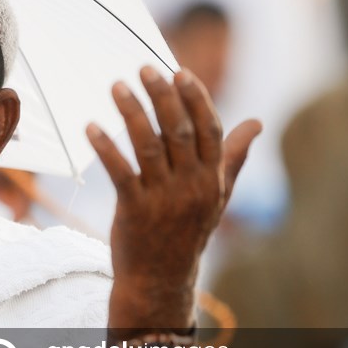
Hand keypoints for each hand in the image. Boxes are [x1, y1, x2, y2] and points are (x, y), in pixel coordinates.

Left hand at [87, 67, 260, 327]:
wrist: (160, 279)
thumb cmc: (188, 232)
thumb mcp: (217, 196)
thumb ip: (233, 157)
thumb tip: (257, 123)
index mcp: (212, 178)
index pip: (209, 129)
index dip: (195, 98)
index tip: (178, 71)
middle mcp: (191, 185)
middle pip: (179, 131)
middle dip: (162, 96)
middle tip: (144, 68)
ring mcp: (163, 198)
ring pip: (149, 146)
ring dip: (132, 112)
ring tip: (116, 86)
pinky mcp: (134, 210)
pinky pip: (120, 172)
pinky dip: (106, 147)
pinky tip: (91, 127)